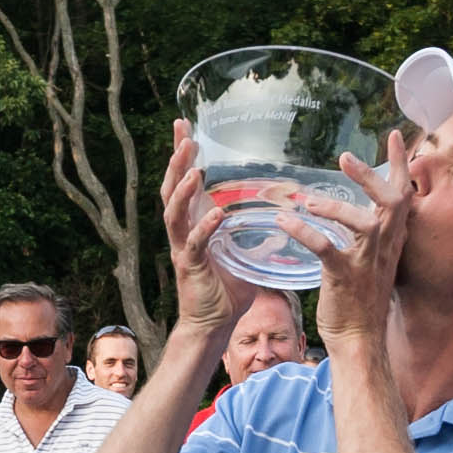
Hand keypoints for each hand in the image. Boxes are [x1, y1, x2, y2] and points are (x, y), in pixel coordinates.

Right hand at [160, 118, 256, 335]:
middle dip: (177, 161)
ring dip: (183, 189)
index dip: (183, 155)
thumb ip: (257, 237)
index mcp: (195, 224)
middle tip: (183, 133)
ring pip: (174, 213)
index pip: (184, 183)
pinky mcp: (191, 267)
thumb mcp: (245, 256)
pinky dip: (205, 227)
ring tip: (194, 168)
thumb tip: (281, 222)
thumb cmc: (227, 293)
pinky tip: (216, 214)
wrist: (213, 325)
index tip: (185, 127)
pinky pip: (196, 243)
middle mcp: (184, 233)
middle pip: (171, 189)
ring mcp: (184, 249)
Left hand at [276, 131, 411, 350]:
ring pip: (365, 223)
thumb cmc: (361, 303)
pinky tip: (285, 223)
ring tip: (308, 201)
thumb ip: (370, 237)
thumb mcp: (373, 263)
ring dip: (336, 207)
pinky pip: (326, 249)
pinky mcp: (344, 277)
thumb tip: (361, 214)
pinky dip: (305, 233)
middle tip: (345, 157)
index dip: (399, 166)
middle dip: (372, 176)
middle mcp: (383, 248)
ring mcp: (366, 263)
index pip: (402, 196)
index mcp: (391, 242)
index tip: (391, 136)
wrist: (359, 340)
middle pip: (392, 202)